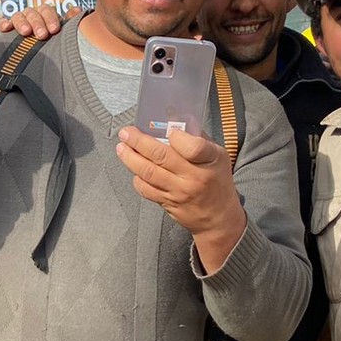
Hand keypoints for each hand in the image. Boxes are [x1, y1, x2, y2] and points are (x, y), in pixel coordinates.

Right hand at [0, 5, 75, 39]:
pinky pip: (3, 22)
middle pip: (32, 12)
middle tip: (42, 35)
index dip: (50, 18)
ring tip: (25, 32)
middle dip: (37, 23)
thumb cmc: (51, 43)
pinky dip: (4, 23)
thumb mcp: (60, 33)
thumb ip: (69, 22)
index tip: (54, 30)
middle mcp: (31, 16)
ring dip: (22, 23)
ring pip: (18, 15)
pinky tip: (6, 28)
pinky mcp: (6, 29)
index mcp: (44, 15)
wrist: (36, 57)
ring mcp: (18, 21)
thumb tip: (77, 10)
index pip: (47, 10)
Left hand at [116, 125, 244, 272]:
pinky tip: (134, 168)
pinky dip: (137, 177)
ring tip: (122, 147)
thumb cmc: (217, 182)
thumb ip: (198, 139)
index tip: (168, 130)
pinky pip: (146, 189)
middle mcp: (194, 177)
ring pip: (149, 172)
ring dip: (130, 158)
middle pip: (161, 157)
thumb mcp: (218, 157)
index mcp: (210, 161)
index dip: (177, 137)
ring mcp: (179, 192)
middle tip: (126, 133)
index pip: (193, 147)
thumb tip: (175, 121)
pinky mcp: (168, 203)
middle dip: (139, 141)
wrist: (218, 218)